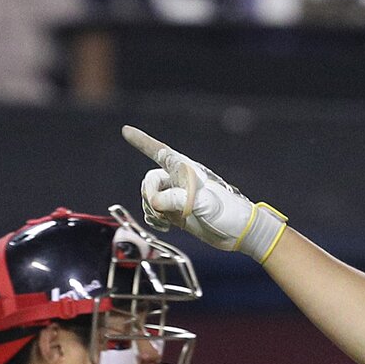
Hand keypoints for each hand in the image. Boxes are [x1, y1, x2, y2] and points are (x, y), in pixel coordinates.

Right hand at [121, 126, 286, 261]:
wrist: (238, 233)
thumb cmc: (227, 212)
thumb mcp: (204, 203)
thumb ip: (177, 199)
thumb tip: (154, 202)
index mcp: (185, 170)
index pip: (159, 151)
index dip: (141, 141)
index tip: (126, 130)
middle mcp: (178, 181)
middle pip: (149, 181)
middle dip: (149, 196)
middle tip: (161, 212)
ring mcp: (177, 198)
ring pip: (150, 198)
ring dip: (152, 210)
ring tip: (166, 222)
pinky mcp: (177, 214)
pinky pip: (156, 212)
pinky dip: (155, 219)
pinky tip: (165, 227)